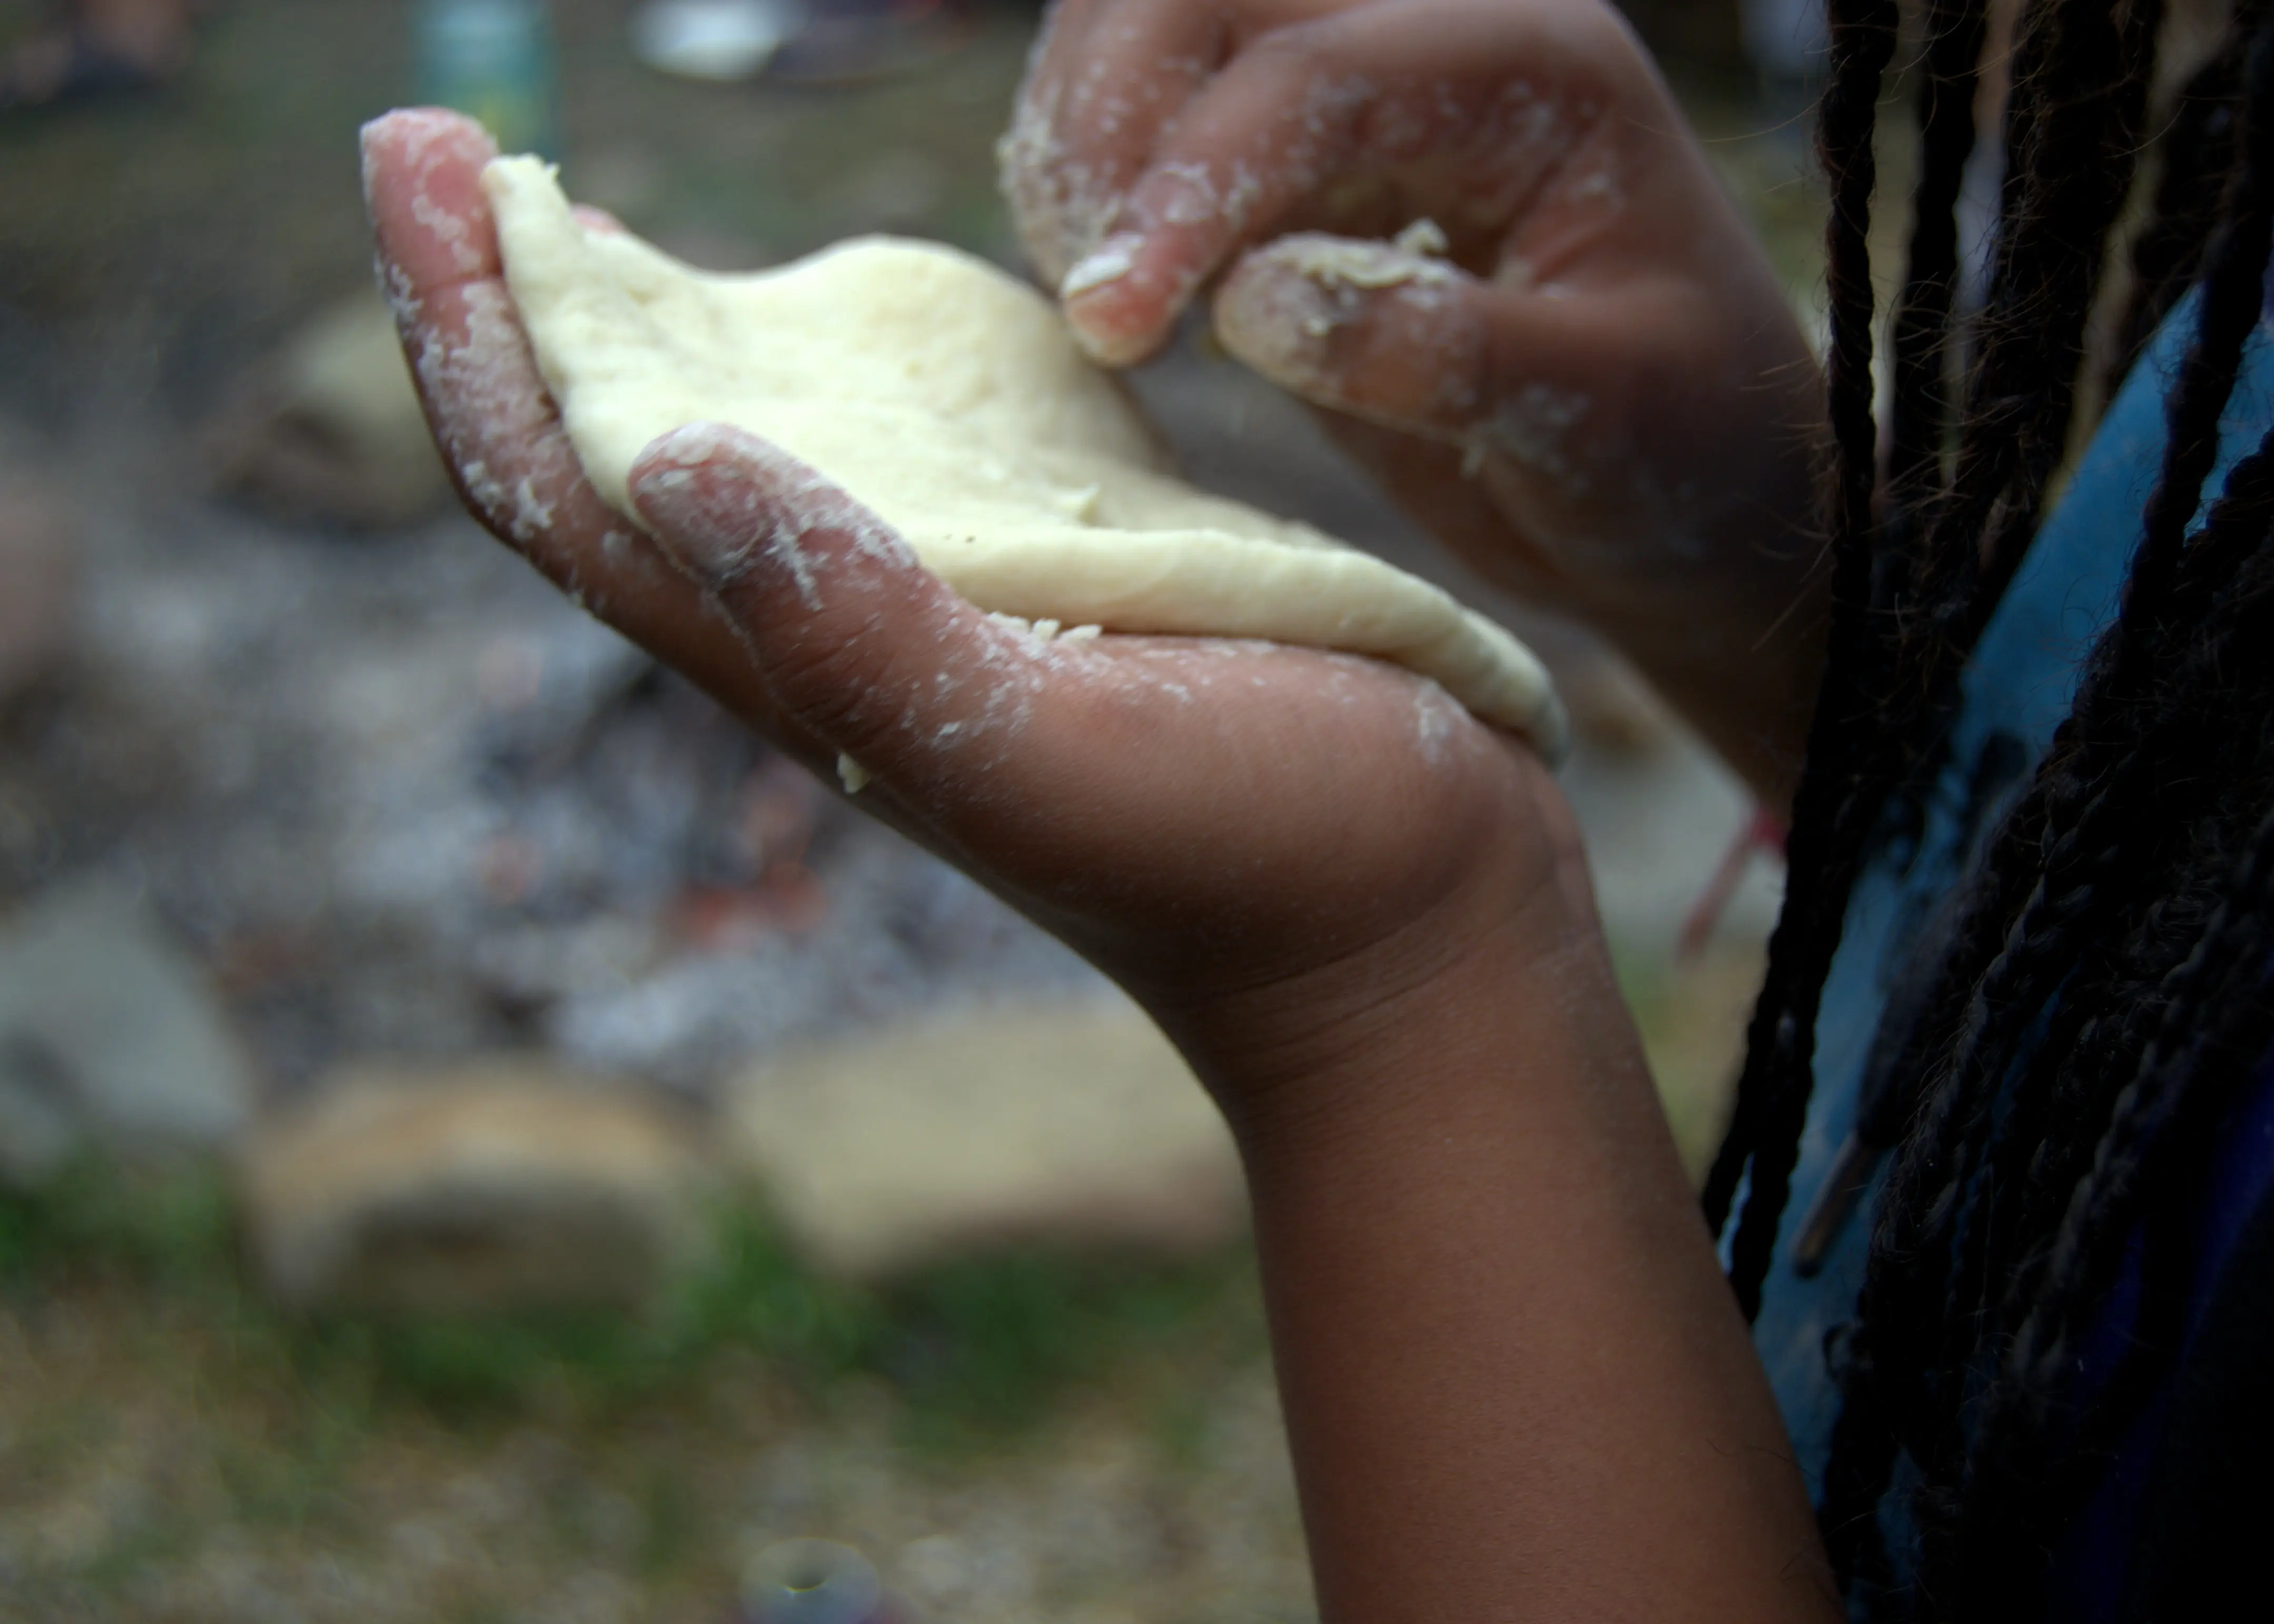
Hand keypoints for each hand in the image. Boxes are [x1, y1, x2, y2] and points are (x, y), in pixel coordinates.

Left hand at [361, 108, 1597, 1118]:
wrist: (1407, 928)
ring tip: (567, 203)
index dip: (472, 338)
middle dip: (513, 306)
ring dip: (639, 326)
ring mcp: (944, 603)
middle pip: (616, 458)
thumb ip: (867, 635)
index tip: (421, 163)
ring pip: (737, 446)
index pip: (571, 497)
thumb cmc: (1260, 859)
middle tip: (440, 140)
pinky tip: (818, 300)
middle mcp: (846, 629)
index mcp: (812, 669)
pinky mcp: (1051, 577)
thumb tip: (669, 459)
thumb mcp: (1057, 754)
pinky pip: (888, 448)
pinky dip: (813, 359)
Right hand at [1004, 0, 1828, 803]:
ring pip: (1161, 23)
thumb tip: (1255, 304)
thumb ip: (1445, 355)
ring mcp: (1369, 88)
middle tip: (1100, 296)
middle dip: (1115, 122)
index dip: (1191, 186)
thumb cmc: (1684, 448)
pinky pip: (1167, 109)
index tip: (1118, 324)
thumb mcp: (1601, 417)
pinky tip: (1125, 289)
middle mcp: (1442, 42)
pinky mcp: (1313, 163)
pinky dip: (1107, 179)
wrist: (1697, 492)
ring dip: (1091, 139)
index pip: (1315, 74)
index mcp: (1534, 73)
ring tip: (1110, 299)